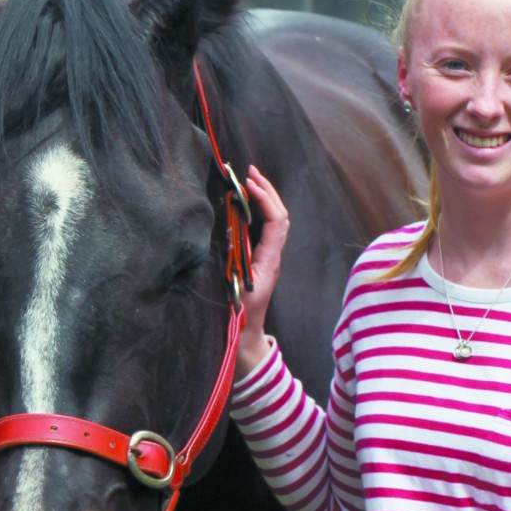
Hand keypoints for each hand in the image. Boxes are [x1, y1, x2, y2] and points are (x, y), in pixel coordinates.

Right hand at [237, 166, 289, 376]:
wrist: (245, 339)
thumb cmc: (238, 318)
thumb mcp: (233, 287)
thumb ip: (234, 259)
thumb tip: (231, 229)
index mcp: (269, 261)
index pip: (274, 221)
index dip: (264, 198)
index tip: (246, 183)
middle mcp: (273, 257)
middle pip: (280, 215)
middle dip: (267, 190)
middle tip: (249, 171)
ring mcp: (269, 259)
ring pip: (275, 222)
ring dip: (265, 199)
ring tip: (248, 182)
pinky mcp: (262, 262)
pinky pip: (266, 231)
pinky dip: (258, 213)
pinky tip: (244, 206)